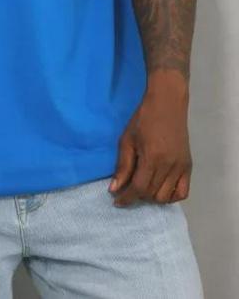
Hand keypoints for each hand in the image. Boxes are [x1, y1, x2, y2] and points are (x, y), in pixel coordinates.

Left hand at [109, 83, 192, 206]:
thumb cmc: (143, 118)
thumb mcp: (127, 139)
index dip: (126, 197)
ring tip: (143, 187)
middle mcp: (169, 166)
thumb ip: (122, 166)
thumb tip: (114, 188)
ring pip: (166, 197)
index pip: (139, 188)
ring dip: (152, 197)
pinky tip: (160, 189)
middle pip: (152, 194)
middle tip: (128, 188)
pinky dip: (171, 196)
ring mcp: (181, 167)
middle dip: (137, 196)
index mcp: (152, 158)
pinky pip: (182, 192)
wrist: (167, 103)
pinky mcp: (188, 166)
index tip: (116, 200)